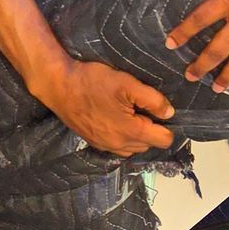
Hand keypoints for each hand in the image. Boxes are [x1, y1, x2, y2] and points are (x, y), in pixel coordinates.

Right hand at [34, 58, 176, 154]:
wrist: (59, 86)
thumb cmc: (92, 82)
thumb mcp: (127, 83)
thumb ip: (152, 100)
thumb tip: (169, 113)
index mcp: (131, 132)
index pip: (164, 140)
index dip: (168, 125)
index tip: (161, 111)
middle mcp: (119, 145)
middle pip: (149, 144)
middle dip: (152, 129)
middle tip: (144, 108)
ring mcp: (105, 146)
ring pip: (134, 147)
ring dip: (138, 134)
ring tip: (131, 113)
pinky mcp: (94, 142)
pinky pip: (117, 147)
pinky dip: (123, 137)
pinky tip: (116, 119)